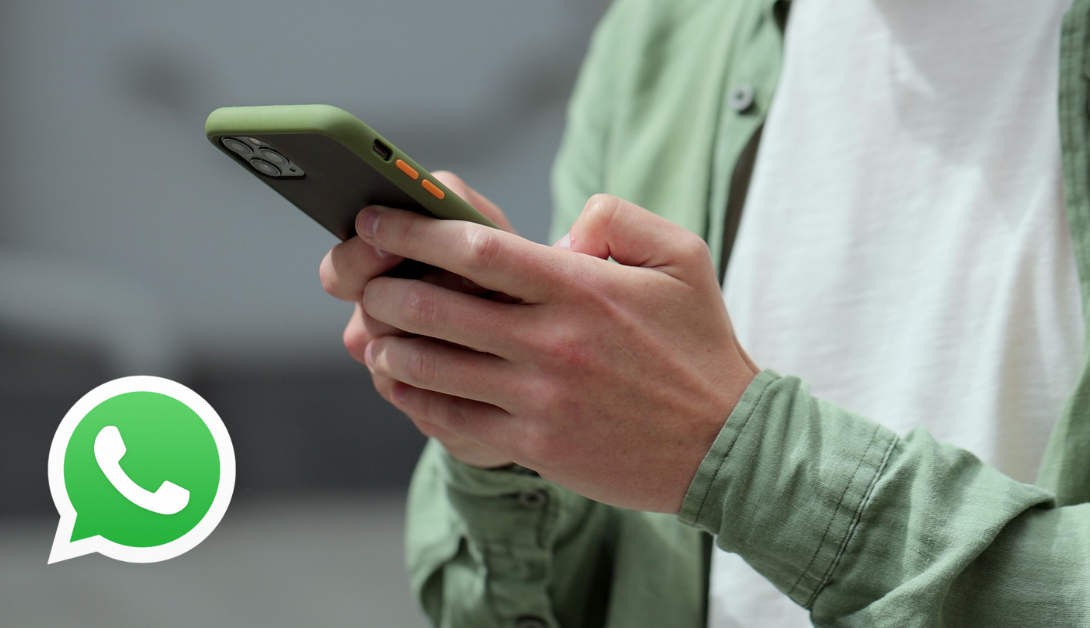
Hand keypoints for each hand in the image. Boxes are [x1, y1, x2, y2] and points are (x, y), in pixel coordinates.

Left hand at [356, 194, 758, 512]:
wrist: (725, 445)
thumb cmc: (699, 345)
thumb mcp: (681, 256)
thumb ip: (618, 217)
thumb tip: (560, 229)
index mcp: (580, 287)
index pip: (476, 248)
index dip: (413, 229)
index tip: (377, 217)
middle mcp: (552, 341)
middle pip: (436, 306)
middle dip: (383, 287)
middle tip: (364, 277)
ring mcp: (539, 398)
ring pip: (433, 367)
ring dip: (390, 344)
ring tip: (376, 330)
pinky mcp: (534, 446)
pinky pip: (451, 420)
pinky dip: (415, 398)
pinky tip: (403, 383)